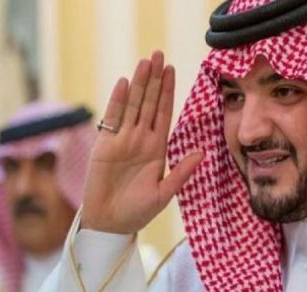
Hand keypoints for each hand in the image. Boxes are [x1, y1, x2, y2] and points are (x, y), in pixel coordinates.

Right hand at [80, 50, 203, 233]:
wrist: (110, 223)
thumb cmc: (137, 212)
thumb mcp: (165, 193)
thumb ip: (181, 172)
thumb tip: (202, 153)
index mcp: (157, 148)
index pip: (163, 113)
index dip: (167, 92)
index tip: (172, 70)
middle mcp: (140, 139)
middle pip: (148, 103)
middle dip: (154, 79)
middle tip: (158, 54)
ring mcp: (122, 140)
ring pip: (132, 106)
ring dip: (139, 84)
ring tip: (145, 62)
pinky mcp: (104, 146)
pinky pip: (112, 119)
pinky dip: (118, 101)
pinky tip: (125, 84)